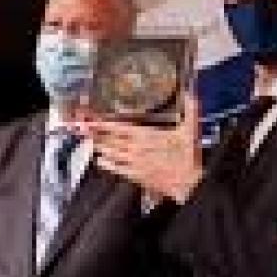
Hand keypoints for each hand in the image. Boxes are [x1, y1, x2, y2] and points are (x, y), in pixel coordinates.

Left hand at [81, 94, 202, 202]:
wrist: (188, 184)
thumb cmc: (188, 157)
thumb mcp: (191, 130)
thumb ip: (190, 109)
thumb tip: (192, 92)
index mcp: (146, 135)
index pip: (119, 127)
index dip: (103, 123)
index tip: (92, 119)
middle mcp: (135, 148)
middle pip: (109, 139)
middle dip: (96, 133)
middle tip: (84, 128)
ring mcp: (133, 163)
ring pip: (110, 153)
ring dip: (99, 146)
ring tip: (90, 140)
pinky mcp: (135, 175)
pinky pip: (115, 168)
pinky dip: (106, 163)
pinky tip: (100, 160)